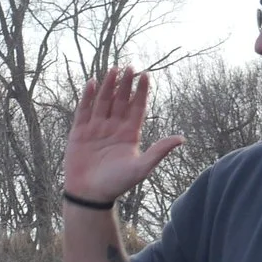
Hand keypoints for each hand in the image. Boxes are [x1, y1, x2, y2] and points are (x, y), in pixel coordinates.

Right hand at [63, 65, 183, 206]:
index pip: (137, 107)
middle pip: (121, 100)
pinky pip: (84, 110)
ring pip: (103, 101)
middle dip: (126, 84)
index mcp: (129, 134)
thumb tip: (182, 139)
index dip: (141, 92)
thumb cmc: (116, 184)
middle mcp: (113, 128)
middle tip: (130, 66)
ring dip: (109, 86)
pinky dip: (87, 97)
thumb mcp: (141, 168)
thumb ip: (159, 151)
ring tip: (114, 69)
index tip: (146, 75)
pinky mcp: (79, 132)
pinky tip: (92, 82)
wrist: (90, 195)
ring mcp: (96, 128)